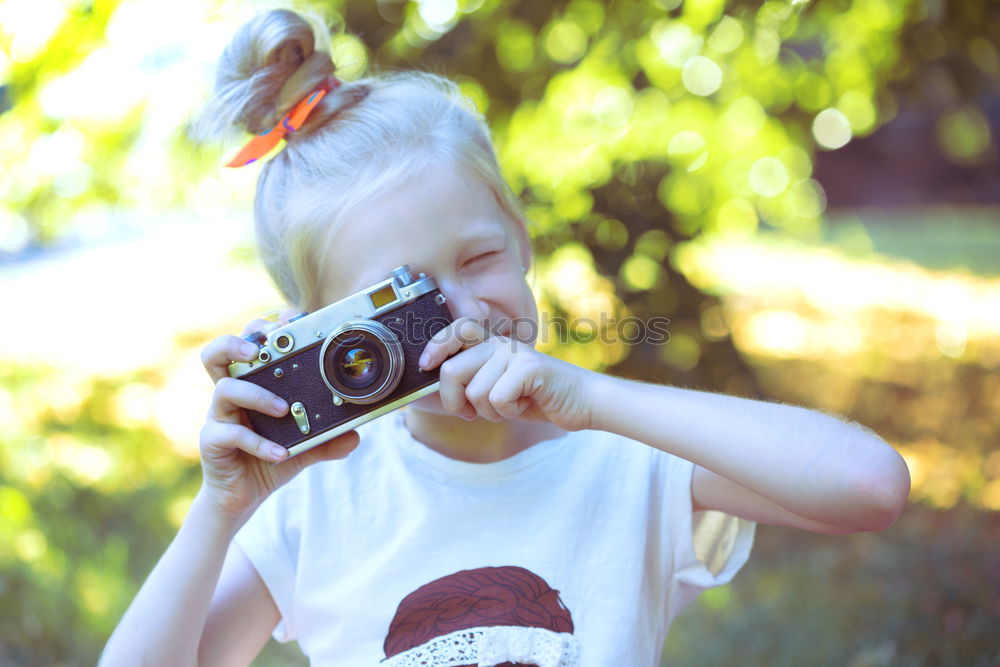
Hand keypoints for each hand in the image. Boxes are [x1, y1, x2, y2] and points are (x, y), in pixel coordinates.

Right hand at [196, 308, 359, 518]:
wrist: (242, 497)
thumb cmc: (270, 459)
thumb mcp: (306, 446)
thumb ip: (328, 438)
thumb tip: (356, 434)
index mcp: (250, 386)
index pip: (248, 346)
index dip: (261, 328)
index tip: (288, 318)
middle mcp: (229, 395)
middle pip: (216, 354)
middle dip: (236, 343)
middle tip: (261, 348)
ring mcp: (218, 417)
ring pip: (224, 389)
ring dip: (256, 395)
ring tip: (283, 409)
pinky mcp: (212, 442)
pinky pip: (231, 435)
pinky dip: (260, 444)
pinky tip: (281, 454)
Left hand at [419, 317, 595, 431]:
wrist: (583, 402)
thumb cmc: (539, 398)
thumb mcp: (499, 388)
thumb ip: (473, 381)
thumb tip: (437, 384)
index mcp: (492, 344)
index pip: (456, 330)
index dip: (436, 346)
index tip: (426, 365)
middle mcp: (501, 343)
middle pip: (452, 371)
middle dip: (455, 402)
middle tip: (473, 413)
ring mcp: (515, 353)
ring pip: (475, 392)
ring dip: (490, 412)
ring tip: (512, 405)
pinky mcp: (530, 367)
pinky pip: (497, 398)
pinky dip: (508, 413)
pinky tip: (524, 405)